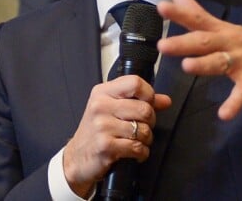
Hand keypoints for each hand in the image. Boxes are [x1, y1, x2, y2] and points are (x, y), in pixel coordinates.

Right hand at [63, 75, 170, 197]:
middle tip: (142, 126)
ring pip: (143, 129)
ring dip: (146, 139)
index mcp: (103, 92)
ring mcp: (102, 126)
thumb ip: (139, 101)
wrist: (77, 157)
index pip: (135, 82)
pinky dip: (141, 153)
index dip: (149, 93)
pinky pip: (137, 147)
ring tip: (137, 140)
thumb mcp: (112, 109)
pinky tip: (135, 152)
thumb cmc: (95, 131)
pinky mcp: (105, 146)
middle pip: (144, 108)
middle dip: (150, 121)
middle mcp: (101, 106)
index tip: (148, 103)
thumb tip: (165, 100)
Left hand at [157, 0, 241, 120]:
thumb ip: (197, 12)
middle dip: (183, 42)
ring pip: (222, 62)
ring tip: (187, 66)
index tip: (160, 6)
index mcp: (221, 31)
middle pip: (205, 41)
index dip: (179, 13)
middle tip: (162, 45)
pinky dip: (236, 102)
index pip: (198, 19)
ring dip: (205, 64)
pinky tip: (225, 114)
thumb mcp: (224, 26)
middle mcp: (231, 42)